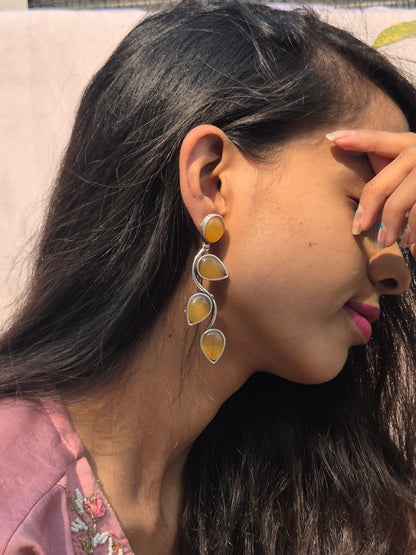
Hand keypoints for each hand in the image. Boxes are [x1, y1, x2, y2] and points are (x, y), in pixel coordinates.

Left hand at [326, 129, 415, 258]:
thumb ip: (396, 168)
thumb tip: (360, 159)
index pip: (382, 141)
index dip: (358, 138)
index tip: (331, 138)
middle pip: (382, 184)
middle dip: (367, 210)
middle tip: (358, 228)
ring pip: (401, 203)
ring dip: (391, 227)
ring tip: (386, 241)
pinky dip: (414, 233)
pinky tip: (412, 243)